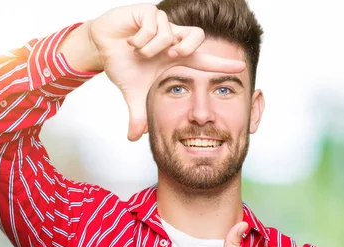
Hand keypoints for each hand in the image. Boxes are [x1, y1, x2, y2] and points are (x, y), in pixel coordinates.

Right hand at [62, 4, 245, 140]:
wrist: (102, 46)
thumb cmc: (124, 64)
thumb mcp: (134, 92)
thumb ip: (139, 114)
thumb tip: (134, 138)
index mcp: (176, 56)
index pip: (205, 60)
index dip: (222, 64)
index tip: (241, 67)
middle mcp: (174, 38)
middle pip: (197, 36)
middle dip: (186, 47)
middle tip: (171, 57)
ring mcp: (163, 24)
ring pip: (170, 32)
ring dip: (152, 48)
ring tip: (139, 53)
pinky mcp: (148, 12)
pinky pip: (152, 24)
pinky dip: (140, 38)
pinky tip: (131, 42)